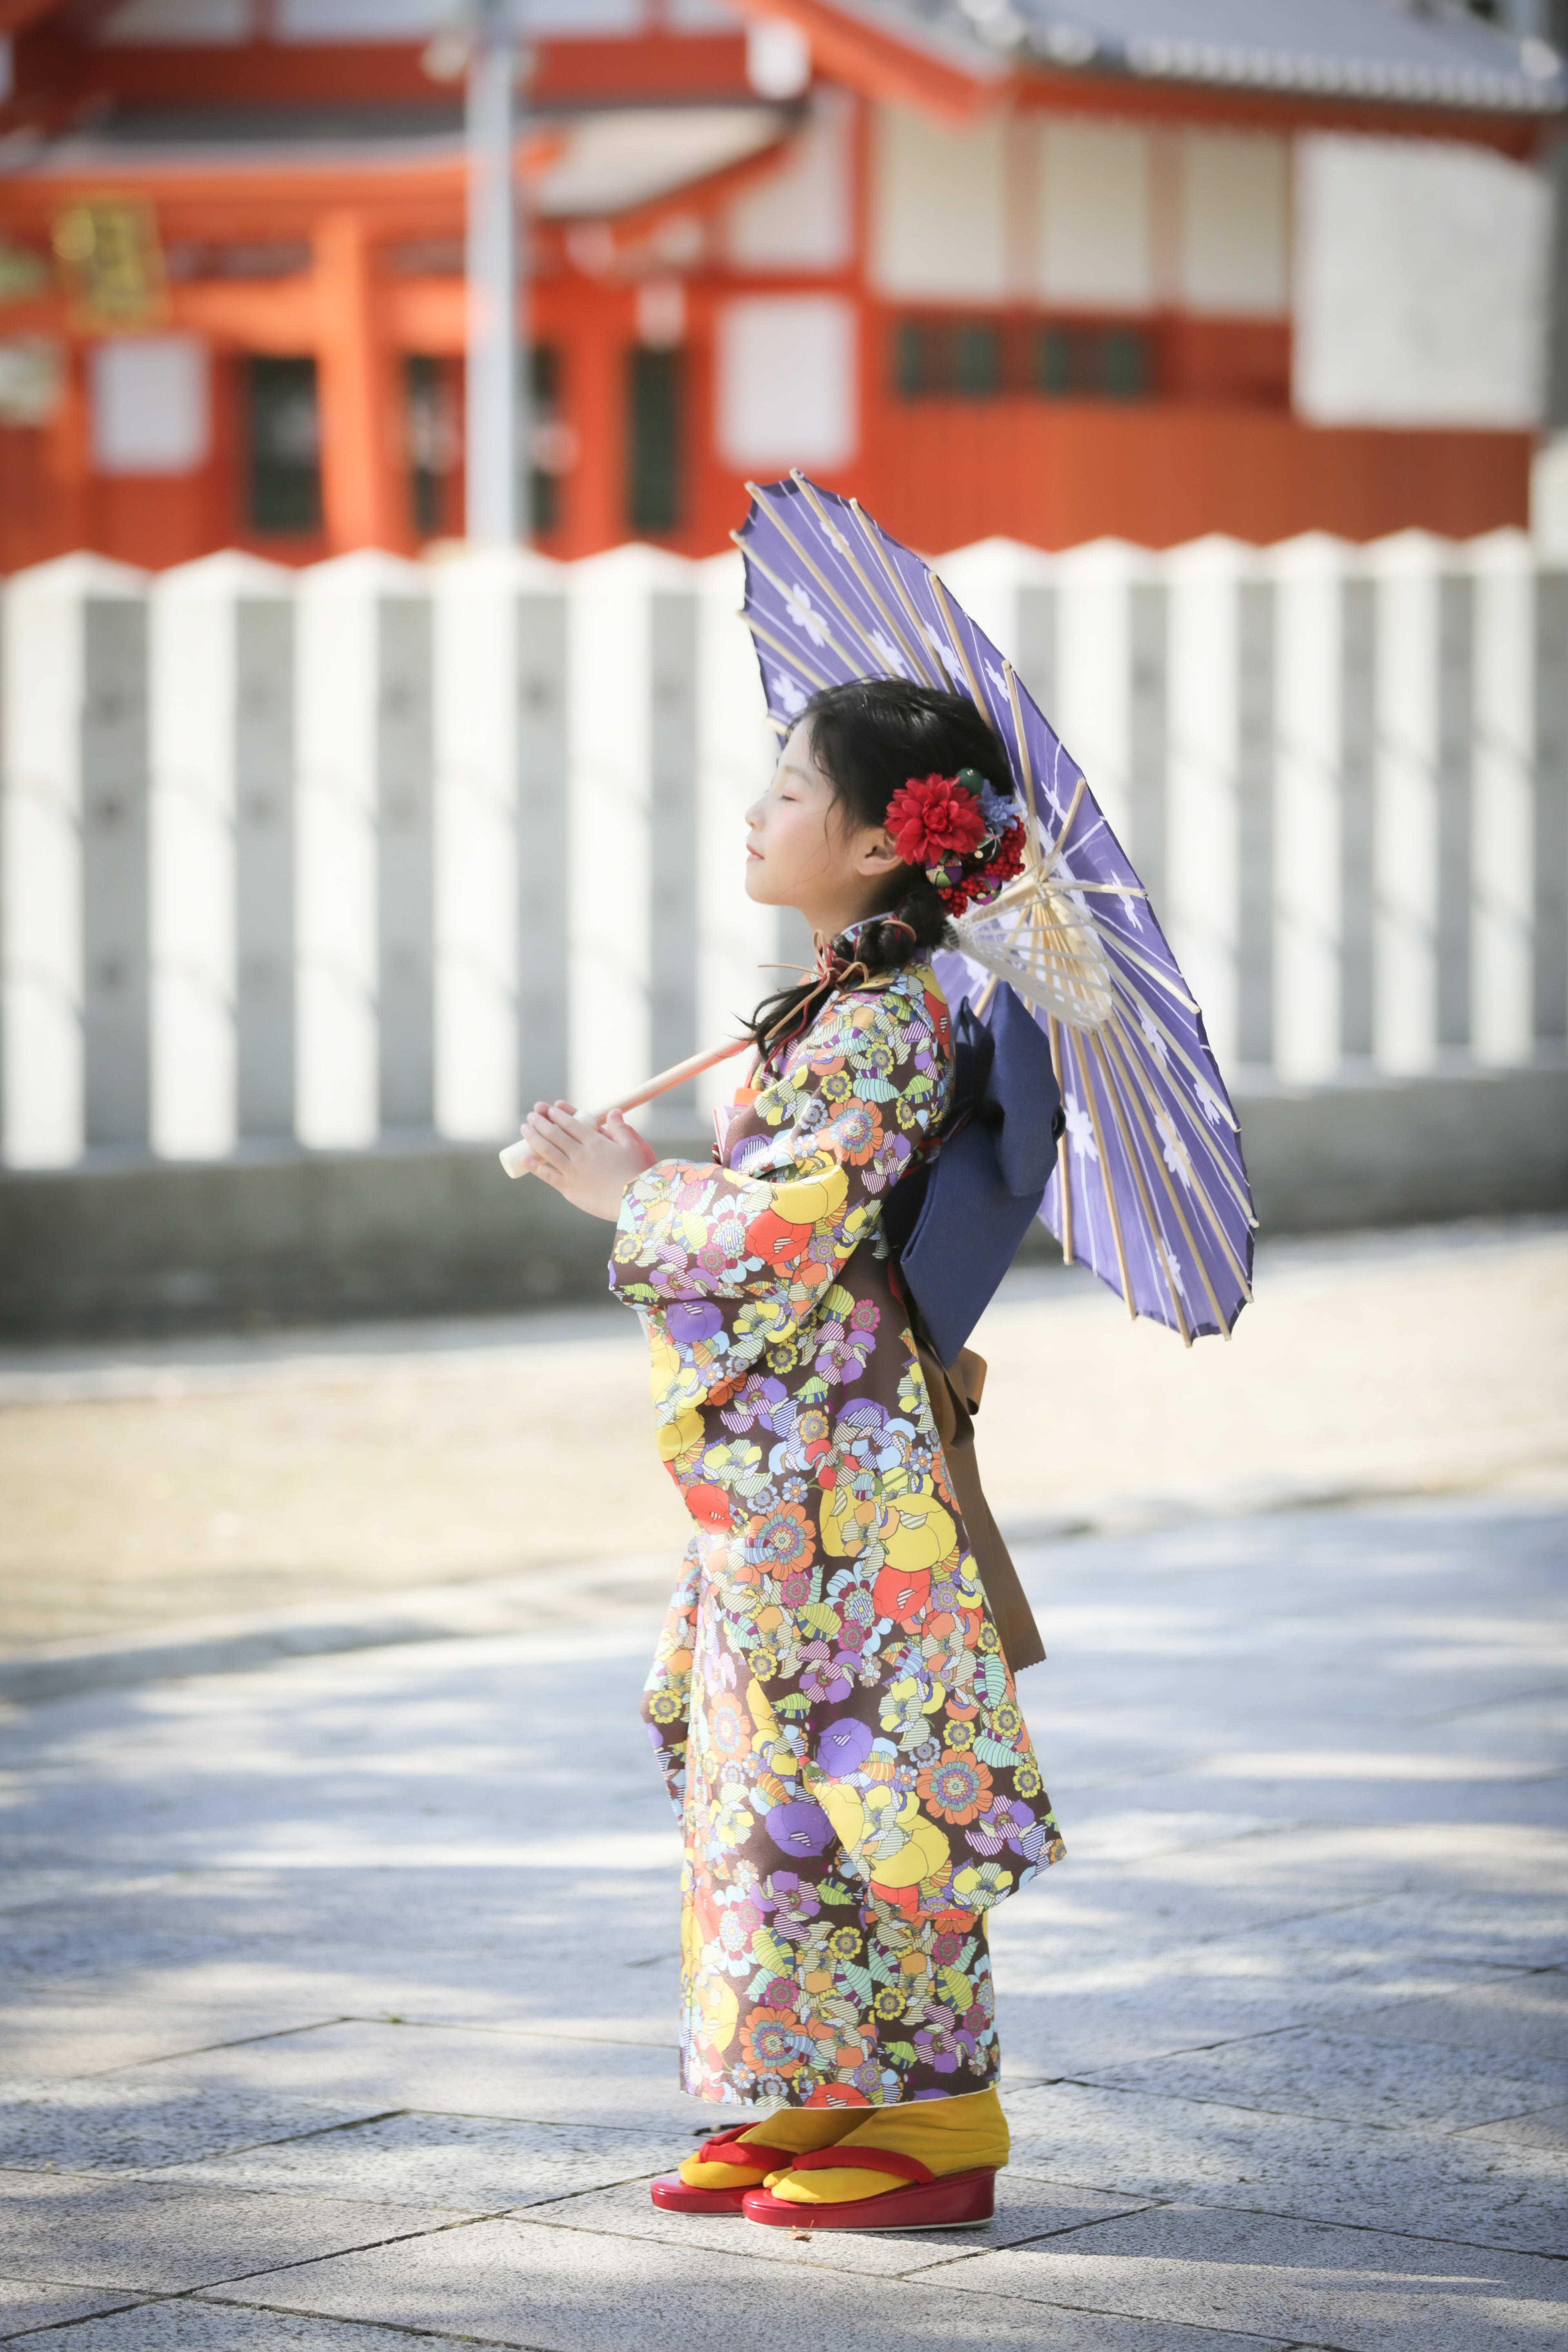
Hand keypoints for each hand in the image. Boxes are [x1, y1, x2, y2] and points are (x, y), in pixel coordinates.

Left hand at [518, 1101, 656, 1220]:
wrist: (633, 1201)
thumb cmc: (636, 1172)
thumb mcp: (632, 1146)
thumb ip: (620, 1128)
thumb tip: (613, 1111)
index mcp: (595, 1142)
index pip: (571, 1124)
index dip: (558, 1115)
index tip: (549, 1109)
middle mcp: (580, 1154)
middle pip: (555, 1134)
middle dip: (541, 1122)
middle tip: (531, 1116)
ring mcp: (573, 1171)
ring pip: (547, 1151)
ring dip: (533, 1138)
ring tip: (524, 1129)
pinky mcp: (569, 1188)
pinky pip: (548, 1175)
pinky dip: (534, 1166)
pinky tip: (524, 1157)